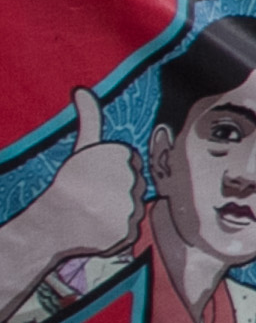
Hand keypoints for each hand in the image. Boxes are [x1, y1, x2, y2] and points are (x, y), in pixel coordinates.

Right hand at [10, 91, 138, 267]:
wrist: (49, 224)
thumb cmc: (68, 184)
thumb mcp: (81, 149)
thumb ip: (90, 120)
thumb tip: (83, 91)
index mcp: (118, 155)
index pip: (132, 163)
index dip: (113, 173)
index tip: (95, 177)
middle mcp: (125, 179)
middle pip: (138, 184)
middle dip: (119, 191)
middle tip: (94, 195)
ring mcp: (126, 207)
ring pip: (136, 206)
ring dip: (120, 210)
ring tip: (95, 211)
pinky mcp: (126, 231)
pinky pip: (133, 228)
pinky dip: (119, 230)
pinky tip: (99, 227)